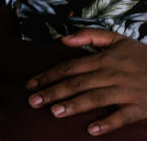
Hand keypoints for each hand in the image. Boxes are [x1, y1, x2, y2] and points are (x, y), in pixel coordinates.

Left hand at [27, 28, 146, 134]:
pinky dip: (107, 123)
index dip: (49, 75)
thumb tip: (63, 40)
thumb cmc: (143, 57)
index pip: (70, 67)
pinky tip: (91, 130)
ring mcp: (126, 91)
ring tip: (54, 112)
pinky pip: (122, 116)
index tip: (31, 84)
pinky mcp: (140, 107)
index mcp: (105, 59)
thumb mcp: (119, 40)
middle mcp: (113, 75)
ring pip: (95, 99)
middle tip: (33, 101)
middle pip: (78, 83)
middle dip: (53, 92)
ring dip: (74, 105)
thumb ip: (90, 36)